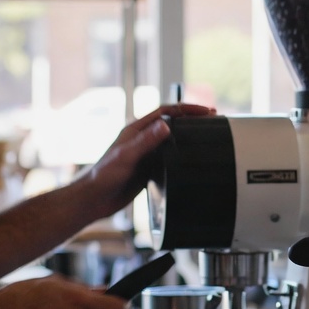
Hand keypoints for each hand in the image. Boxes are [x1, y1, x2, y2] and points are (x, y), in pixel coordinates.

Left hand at [78, 103, 213, 218]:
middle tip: (213, 119)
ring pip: (172, 140)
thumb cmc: (104, 176)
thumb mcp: (127, 156)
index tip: (205, 111)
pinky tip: (193, 160)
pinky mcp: (148, 169)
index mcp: (136, 130)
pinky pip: (169, 158)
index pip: (166, 112)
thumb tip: (167, 125)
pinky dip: (183, 155)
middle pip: (172, 123)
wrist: (94, 200)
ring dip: (189, 136)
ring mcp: (145, 154)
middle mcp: (142, 140)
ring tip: (209, 135)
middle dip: (192, 119)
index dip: (186, 109)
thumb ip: (146, 141)